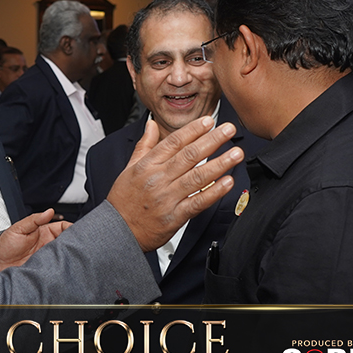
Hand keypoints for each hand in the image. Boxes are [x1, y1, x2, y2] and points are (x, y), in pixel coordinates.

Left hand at [0, 209, 70, 269]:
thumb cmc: (6, 244)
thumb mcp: (19, 228)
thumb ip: (34, 219)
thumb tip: (49, 211)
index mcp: (44, 232)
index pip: (63, 227)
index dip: (71, 228)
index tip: (76, 231)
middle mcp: (48, 243)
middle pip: (67, 241)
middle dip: (73, 242)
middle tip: (77, 244)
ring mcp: (48, 256)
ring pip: (64, 254)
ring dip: (68, 255)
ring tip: (72, 255)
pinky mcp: (45, 268)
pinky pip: (56, 267)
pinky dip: (61, 266)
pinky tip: (63, 266)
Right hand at [108, 117, 243, 251]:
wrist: (117, 231)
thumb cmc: (123, 201)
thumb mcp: (128, 168)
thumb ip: (144, 145)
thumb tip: (150, 124)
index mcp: (147, 166)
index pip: (173, 142)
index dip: (193, 130)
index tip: (208, 121)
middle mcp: (158, 179)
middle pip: (189, 156)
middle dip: (212, 141)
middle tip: (228, 130)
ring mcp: (167, 198)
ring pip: (197, 177)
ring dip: (219, 164)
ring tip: (235, 153)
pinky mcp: (175, 216)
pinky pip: (198, 202)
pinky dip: (214, 192)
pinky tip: (227, 182)